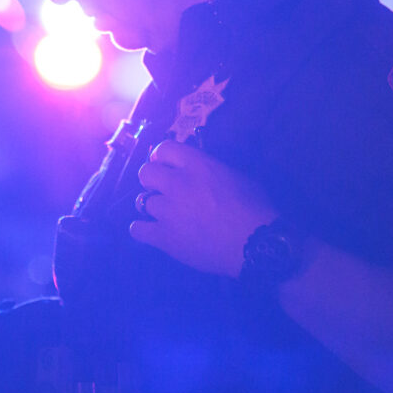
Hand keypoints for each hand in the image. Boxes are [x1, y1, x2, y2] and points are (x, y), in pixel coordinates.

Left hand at [129, 140, 277, 277]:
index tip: (165, 165)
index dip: (162, 157)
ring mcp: (168, 211)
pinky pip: (137, 229)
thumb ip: (211, 168)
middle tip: (163, 190)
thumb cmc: (255, 208)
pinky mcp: (164, 237)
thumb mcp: (237, 176)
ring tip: (165, 214)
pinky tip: (152, 231)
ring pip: (142, 201)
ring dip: (152, 206)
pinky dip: (142, 230)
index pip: (163, 148)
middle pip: (145, 173)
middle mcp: (177, 184)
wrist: (255, 244)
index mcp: (197, 165)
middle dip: (152, 180)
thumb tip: (198, 168)